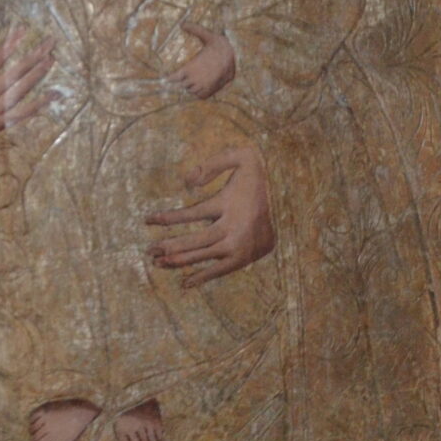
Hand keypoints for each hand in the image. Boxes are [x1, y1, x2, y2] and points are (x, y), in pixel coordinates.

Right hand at [0, 28, 53, 160]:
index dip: (13, 43)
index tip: (26, 30)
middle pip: (14, 73)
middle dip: (34, 57)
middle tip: (51, 42)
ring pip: (18, 93)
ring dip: (37, 77)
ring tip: (51, 61)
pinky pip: (16, 117)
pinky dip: (33, 107)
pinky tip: (48, 97)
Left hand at [146, 144, 275, 287]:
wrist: (292, 199)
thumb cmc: (261, 175)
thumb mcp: (241, 156)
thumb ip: (212, 164)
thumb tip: (186, 182)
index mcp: (229, 204)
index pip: (190, 214)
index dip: (167, 218)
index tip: (148, 220)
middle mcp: (233, 228)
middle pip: (194, 241)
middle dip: (168, 246)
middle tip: (148, 250)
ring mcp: (239, 246)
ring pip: (203, 257)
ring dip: (179, 261)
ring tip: (158, 263)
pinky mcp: (245, 257)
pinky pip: (219, 271)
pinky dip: (202, 277)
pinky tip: (185, 283)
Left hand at [172, 22, 236, 97]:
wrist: (237, 56)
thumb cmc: (221, 45)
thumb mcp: (208, 35)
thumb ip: (194, 29)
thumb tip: (182, 23)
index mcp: (191, 68)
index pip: (173, 78)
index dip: (170, 78)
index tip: (167, 77)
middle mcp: (196, 79)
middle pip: (181, 85)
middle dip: (181, 81)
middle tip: (183, 76)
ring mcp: (204, 86)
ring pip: (191, 91)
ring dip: (190, 87)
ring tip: (192, 80)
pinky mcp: (212, 90)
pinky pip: (200, 96)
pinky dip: (199, 93)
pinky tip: (200, 86)